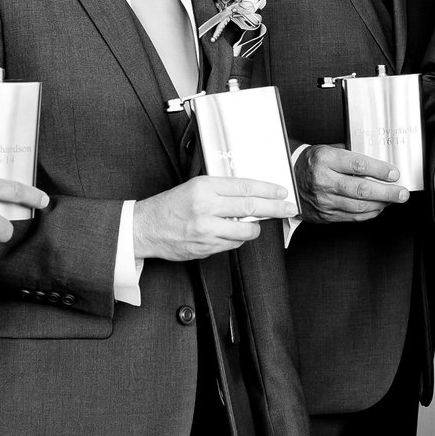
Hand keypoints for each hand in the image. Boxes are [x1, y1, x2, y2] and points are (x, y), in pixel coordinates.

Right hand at [134, 176, 294, 261]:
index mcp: (204, 188)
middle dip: (275, 209)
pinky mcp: (205, 248)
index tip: (281, 192)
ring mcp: (206, 230)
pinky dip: (237, 240)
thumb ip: (221, 191)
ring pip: (245, 232)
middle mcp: (206, 208)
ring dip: (255, 229)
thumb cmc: (170, 206)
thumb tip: (251, 195)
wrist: (145, 228)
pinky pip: (232, 245)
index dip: (268, 190)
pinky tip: (232, 234)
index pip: (245, 187)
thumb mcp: (194, 187)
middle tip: (288, 208)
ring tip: (255, 225)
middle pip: (251, 208)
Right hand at [295, 144, 409, 222]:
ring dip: (381, 204)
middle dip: (387, 192)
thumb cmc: (312, 162)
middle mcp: (323, 181)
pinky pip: (352, 217)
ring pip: (359, 206)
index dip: (380, 170)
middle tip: (402, 193)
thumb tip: (381, 167)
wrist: (287, 179)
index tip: (394, 173)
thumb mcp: (329, 150)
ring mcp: (323, 200)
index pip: (358, 165)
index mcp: (325, 160)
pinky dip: (369, 213)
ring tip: (393, 199)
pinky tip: (378, 207)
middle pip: (362, 189)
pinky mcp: (324, 215)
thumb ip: (352, 158)